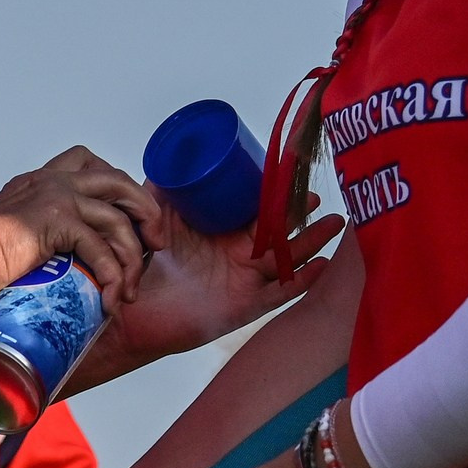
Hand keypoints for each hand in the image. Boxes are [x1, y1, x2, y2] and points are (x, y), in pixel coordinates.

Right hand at [0, 147, 161, 303]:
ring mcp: (56, 197)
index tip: (129, 215)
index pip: (89, 162)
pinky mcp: (58, 220)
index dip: (118, 185)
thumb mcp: (14, 234)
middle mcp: (52, 181)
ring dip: (131, 258)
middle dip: (145, 212)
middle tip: (155, 245)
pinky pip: (101, 248)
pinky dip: (113, 277)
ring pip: (117, 219)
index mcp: (41, 181)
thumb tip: (62, 267)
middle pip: (118, 182)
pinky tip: (110, 299)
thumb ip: (40, 236)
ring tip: (131, 289)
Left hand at [85, 199, 346, 377]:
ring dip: (312, 241)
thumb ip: (162, 189)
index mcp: (221, 232)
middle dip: (301, 214)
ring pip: (288, 257)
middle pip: (279, 231)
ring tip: (337, 224)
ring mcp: (244, 280)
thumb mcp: (153, 217)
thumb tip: (176, 159)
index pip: (256, 209)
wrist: (129, 308)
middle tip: (319, 197)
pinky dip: (303, 279)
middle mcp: (237, 255)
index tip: (294, 175)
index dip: (276, 194)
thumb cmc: (140, 265)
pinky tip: (323, 265)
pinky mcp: (245, 306)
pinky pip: (281, 292)